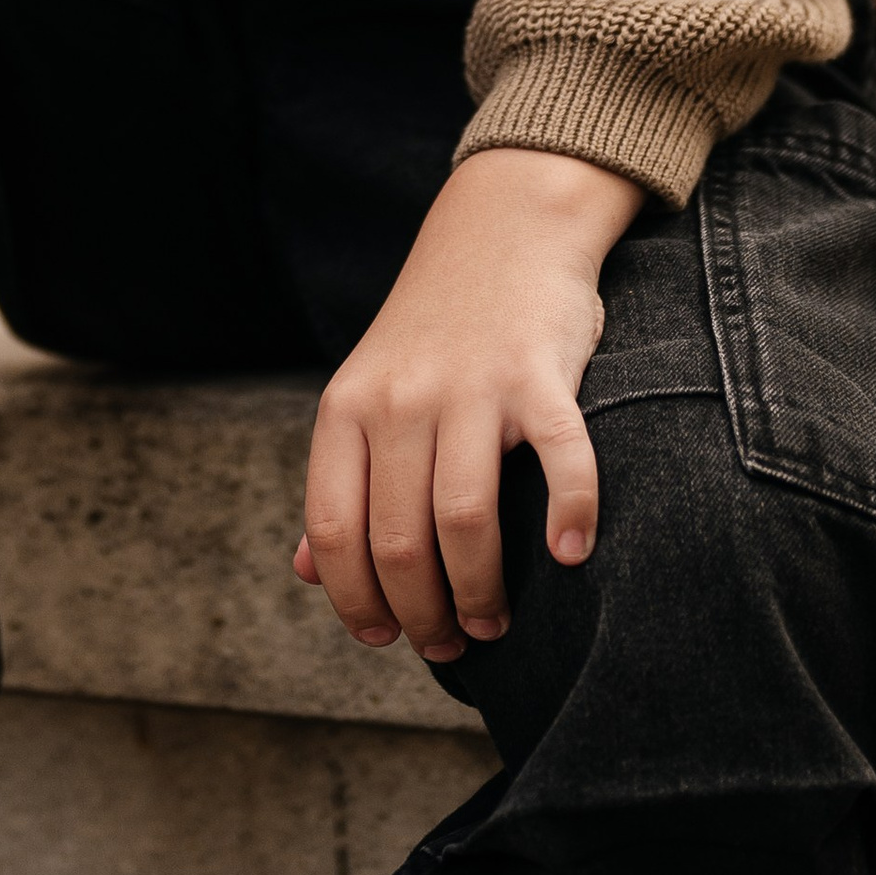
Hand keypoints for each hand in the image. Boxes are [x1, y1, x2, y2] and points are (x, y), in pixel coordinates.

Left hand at [294, 147, 642, 662]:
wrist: (501, 229)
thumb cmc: (434, 332)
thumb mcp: (367, 395)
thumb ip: (338, 481)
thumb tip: (305, 573)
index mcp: (346, 408)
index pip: (335, 532)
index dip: (355, 602)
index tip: (383, 640)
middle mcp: (400, 398)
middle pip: (399, 541)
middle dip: (423, 615)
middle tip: (451, 645)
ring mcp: (470, 385)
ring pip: (463, 520)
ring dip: (480, 591)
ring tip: (494, 621)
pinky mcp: (539, 374)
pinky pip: (559, 460)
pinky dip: (570, 516)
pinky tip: (569, 556)